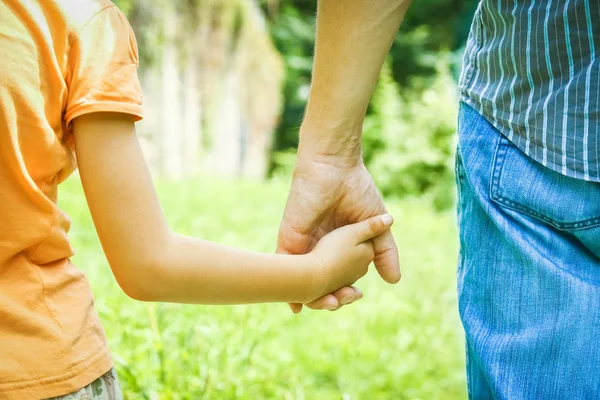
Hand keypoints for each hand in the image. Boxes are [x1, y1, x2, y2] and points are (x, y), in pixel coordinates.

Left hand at [277, 158, 400, 312]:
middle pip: (321, 284)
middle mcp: (319, 249)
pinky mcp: (289, 239)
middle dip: (329, 299)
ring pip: (302, 281)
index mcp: (338, 248)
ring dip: (310, 298)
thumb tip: (394, 281)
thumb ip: (384, 252)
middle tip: (340, 301)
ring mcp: (303, 246)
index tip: (355, 297)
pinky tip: (294, 305)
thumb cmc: (356, 191)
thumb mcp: (376, 226)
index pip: (340, 278)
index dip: (346, 291)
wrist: (335, 169)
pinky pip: (284, 268)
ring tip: (324, 304)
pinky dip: (288, 287)